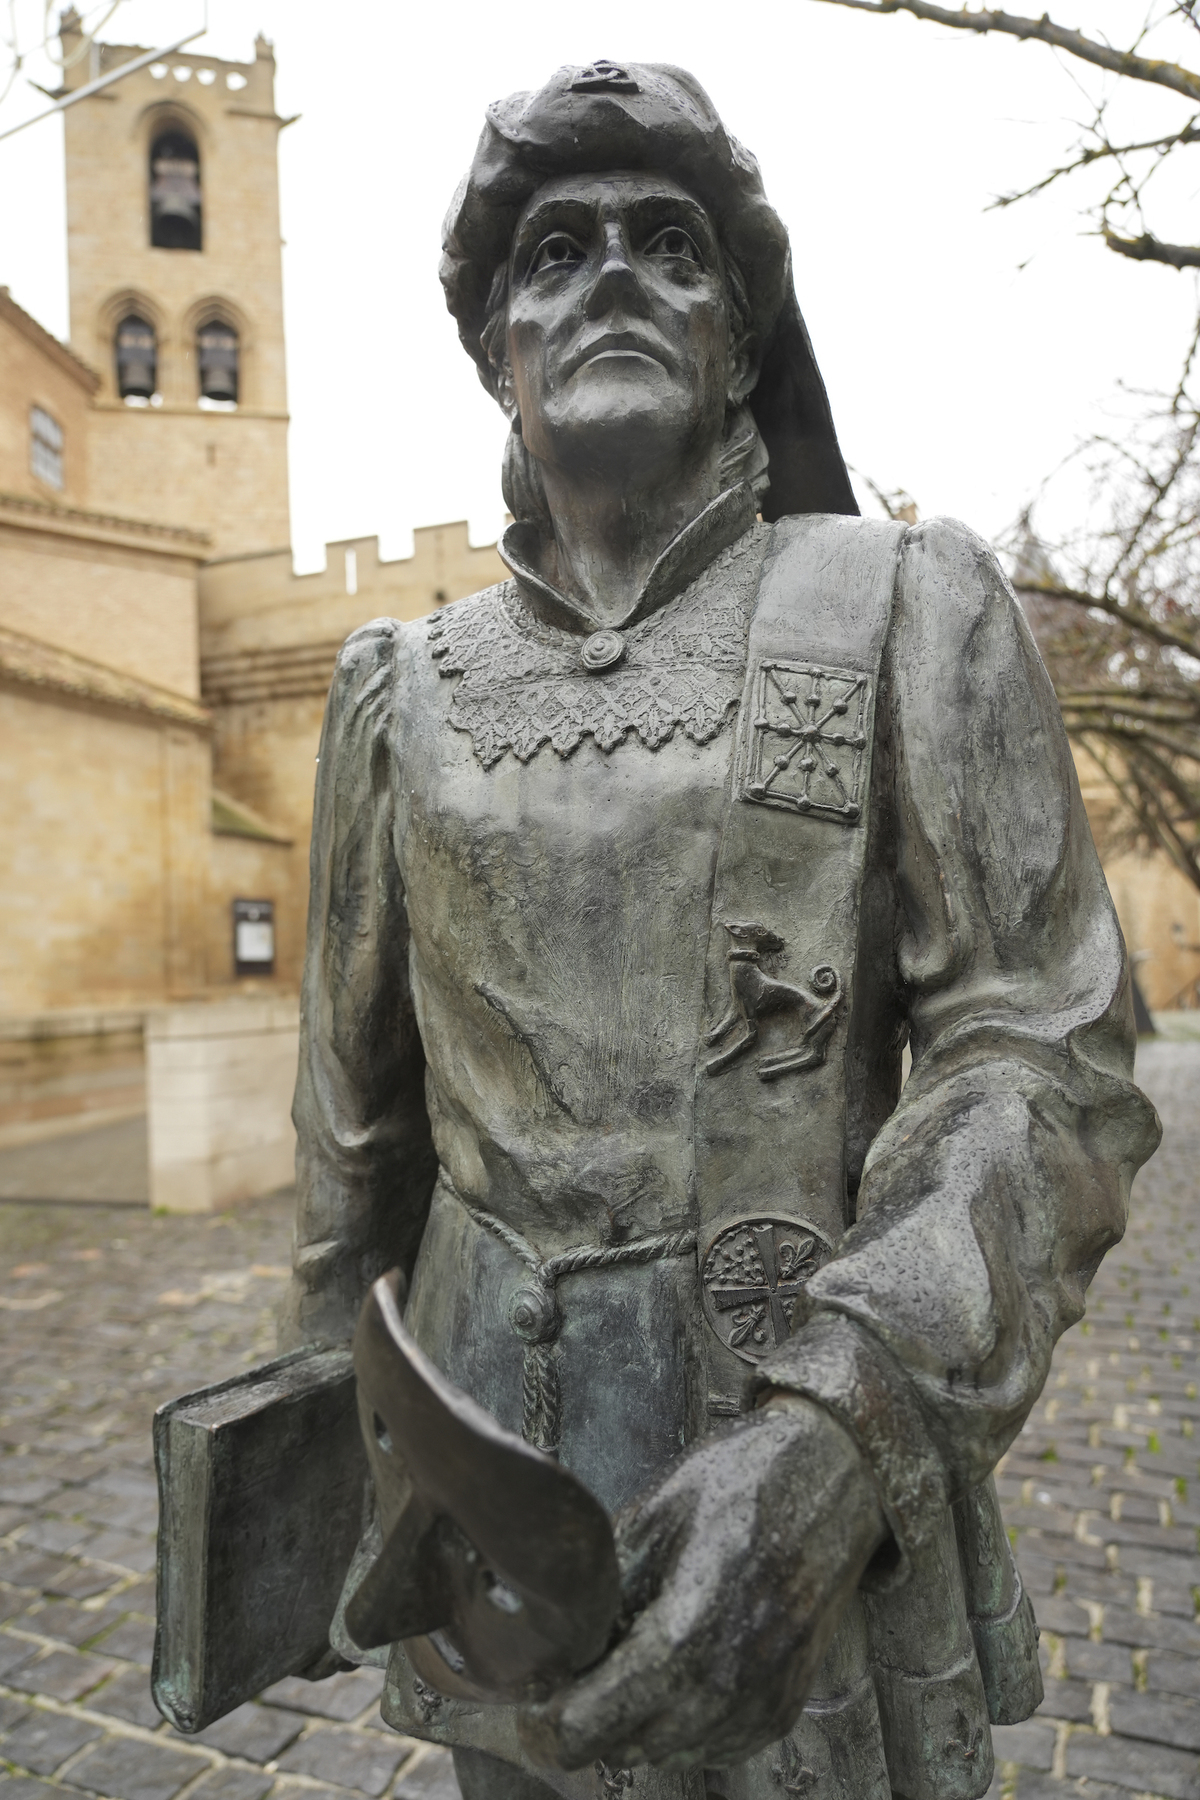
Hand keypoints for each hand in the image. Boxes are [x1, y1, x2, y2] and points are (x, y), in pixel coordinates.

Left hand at [518, 1396, 885, 1771]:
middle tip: (569, 1675)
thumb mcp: (651, 1516)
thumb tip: (551, 1642)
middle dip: (586, 1720)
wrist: (832, 1475)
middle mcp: (730, 1685)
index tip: (529, 1704)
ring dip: (634, 1725)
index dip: (546, 1723)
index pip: (592, 1724)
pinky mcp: (784, 1706)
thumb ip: (601, 1592)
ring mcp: (764, 1701)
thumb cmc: (742, 1481)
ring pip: (670, 1753)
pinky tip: (672, 1674)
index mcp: (687, 1636)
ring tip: (622, 1663)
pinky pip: (715, 1746)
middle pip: (625, 1747)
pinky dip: (683, 1725)